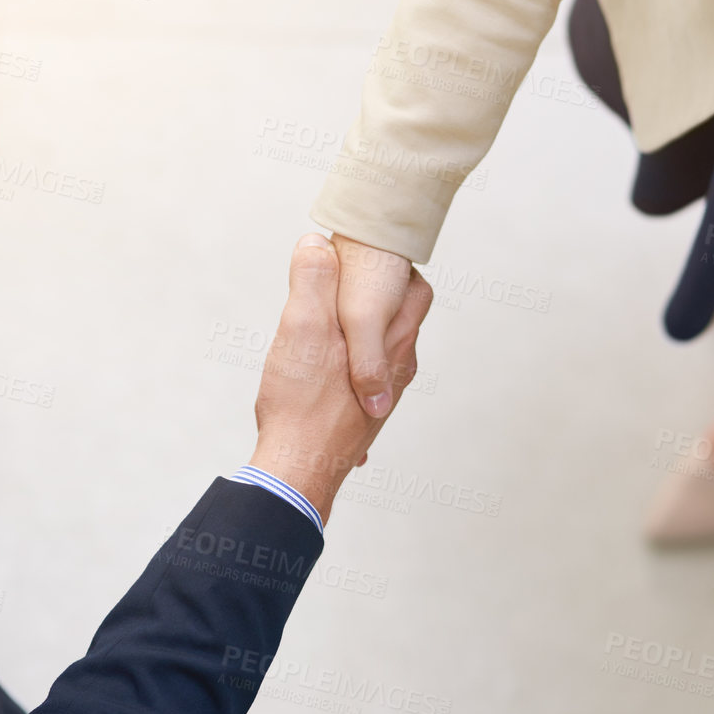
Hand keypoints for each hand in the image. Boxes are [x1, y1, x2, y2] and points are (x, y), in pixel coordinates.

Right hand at [251, 234, 432, 522]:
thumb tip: (318, 241)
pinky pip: (366, 384)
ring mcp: (383, 398)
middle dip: (377, 300)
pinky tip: (320, 376)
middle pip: (401, 322)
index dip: (394, 268)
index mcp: (393, 340)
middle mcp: (398, 370)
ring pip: (383, 356)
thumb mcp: (303, 327)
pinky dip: (349, 370)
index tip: (362, 259)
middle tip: (342, 286)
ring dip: (362, 337)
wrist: (298, 471)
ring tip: (327, 327)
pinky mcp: (364, 420)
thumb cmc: (301, 401)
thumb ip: (314, 280)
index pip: (416, 289)